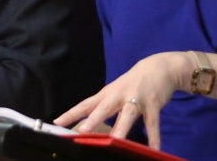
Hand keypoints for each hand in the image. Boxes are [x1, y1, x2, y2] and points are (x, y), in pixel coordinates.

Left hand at [54, 52, 191, 149]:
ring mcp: (137, 99)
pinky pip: (153, 123)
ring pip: (128, 114)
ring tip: (116, 141)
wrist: (159, 66)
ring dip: (122, 127)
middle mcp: (119, 95)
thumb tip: (86, 127)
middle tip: (81, 132)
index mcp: (107, 94)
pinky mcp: (153, 104)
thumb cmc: (132, 83)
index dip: (71, 114)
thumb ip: (103, 109)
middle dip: (93, 120)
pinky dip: (154, 137)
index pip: (86, 105)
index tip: (56, 123)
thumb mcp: (115, 93)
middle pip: (103, 108)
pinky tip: (154, 149)